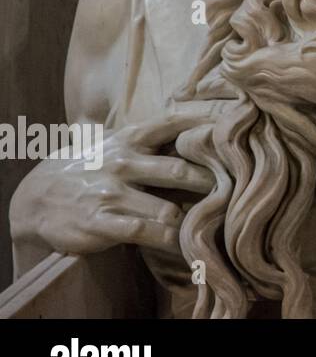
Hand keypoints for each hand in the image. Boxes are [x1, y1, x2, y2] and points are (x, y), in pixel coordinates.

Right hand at [10, 101, 221, 273]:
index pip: (171, 123)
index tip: (237, 120)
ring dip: (193, 217)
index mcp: (129, 139)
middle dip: (211, 180)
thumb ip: (150, 134)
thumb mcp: (114, 143)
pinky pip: (143, 232)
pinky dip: (168, 240)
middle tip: (240, 187)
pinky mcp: (101, 222)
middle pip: (177, 169)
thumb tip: (194, 113)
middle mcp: (123, 163)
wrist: (34, 198)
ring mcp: (111, 194)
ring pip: (166, 207)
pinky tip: (186, 243)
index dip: (204, 120)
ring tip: (218, 222)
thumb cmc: (87, 168)